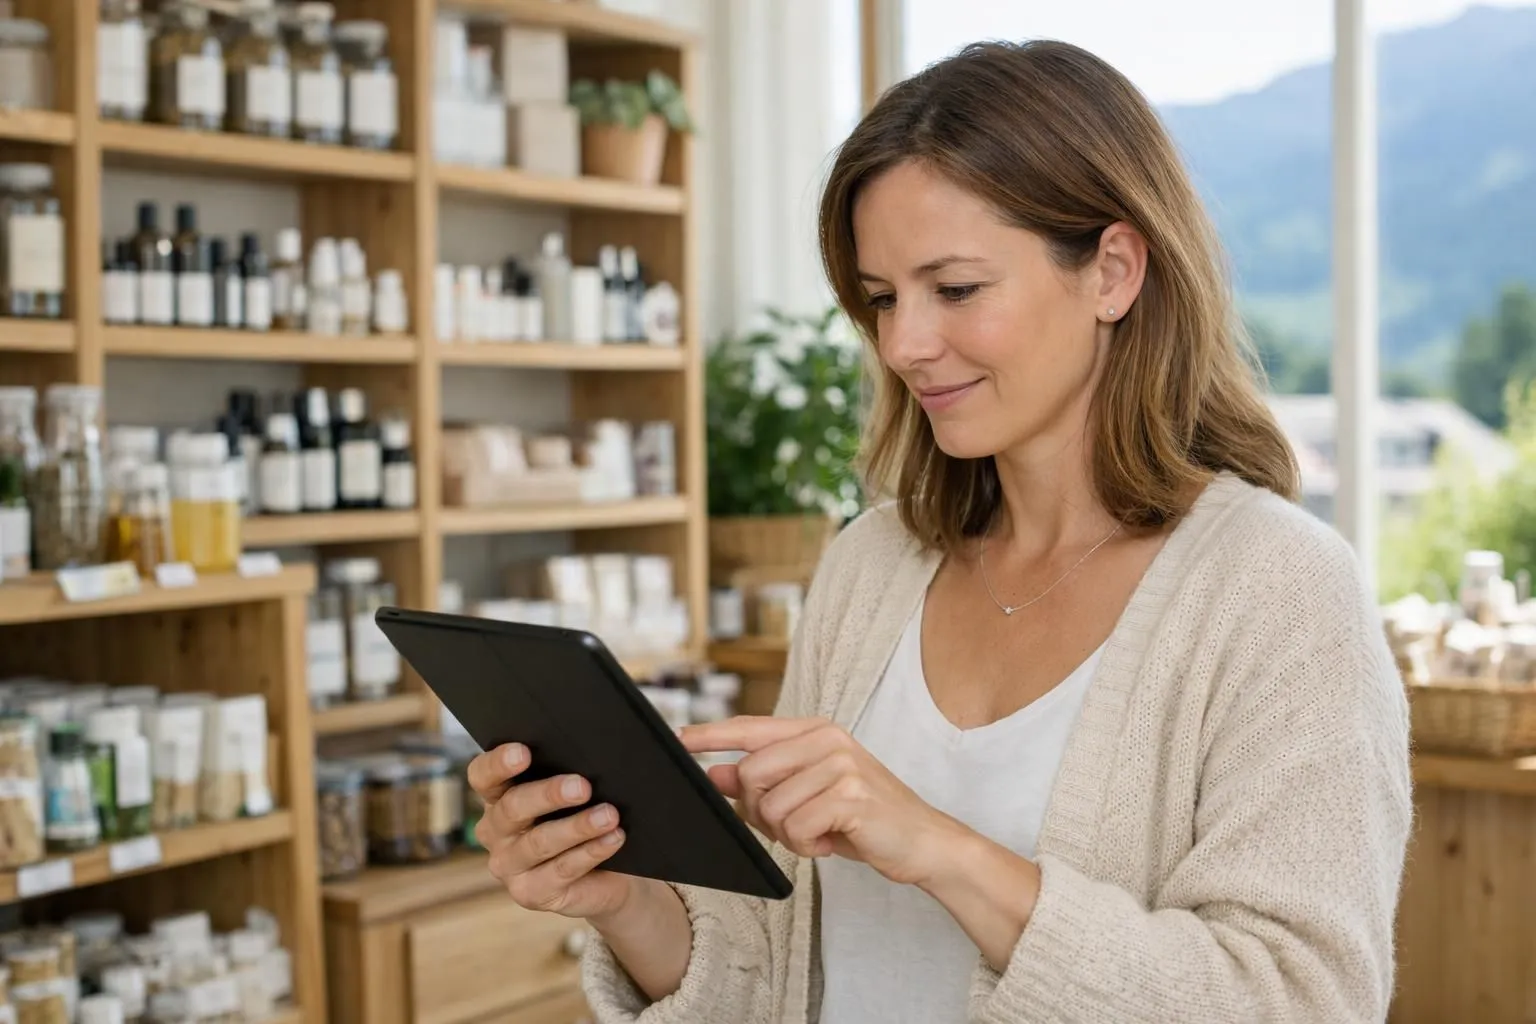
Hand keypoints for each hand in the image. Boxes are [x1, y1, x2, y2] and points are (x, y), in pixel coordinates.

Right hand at [468, 742, 632, 921]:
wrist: (610, 875)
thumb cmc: (587, 817)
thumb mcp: (578, 792)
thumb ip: (575, 770)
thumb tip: (602, 752)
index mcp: (499, 797)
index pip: (483, 776)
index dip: (498, 763)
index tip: (524, 752)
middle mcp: (496, 832)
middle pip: (512, 808)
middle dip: (548, 794)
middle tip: (583, 786)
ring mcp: (509, 866)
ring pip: (539, 842)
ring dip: (577, 827)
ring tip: (609, 815)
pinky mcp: (530, 893)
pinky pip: (561, 870)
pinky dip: (590, 852)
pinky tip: (613, 838)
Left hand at [680, 717, 967, 886]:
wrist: (923, 842)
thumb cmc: (864, 820)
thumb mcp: (809, 797)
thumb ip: (763, 784)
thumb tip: (714, 774)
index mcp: (815, 731)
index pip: (750, 728)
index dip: (711, 735)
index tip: (679, 739)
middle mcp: (826, 739)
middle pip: (750, 774)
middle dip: (759, 812)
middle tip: (792, 825)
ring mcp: (840, 764)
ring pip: (771, 807)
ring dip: (788, 835)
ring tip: (819, 833)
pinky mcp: (850, 794)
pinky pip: (796, 828)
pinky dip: (807, 846)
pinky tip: (832, 842)